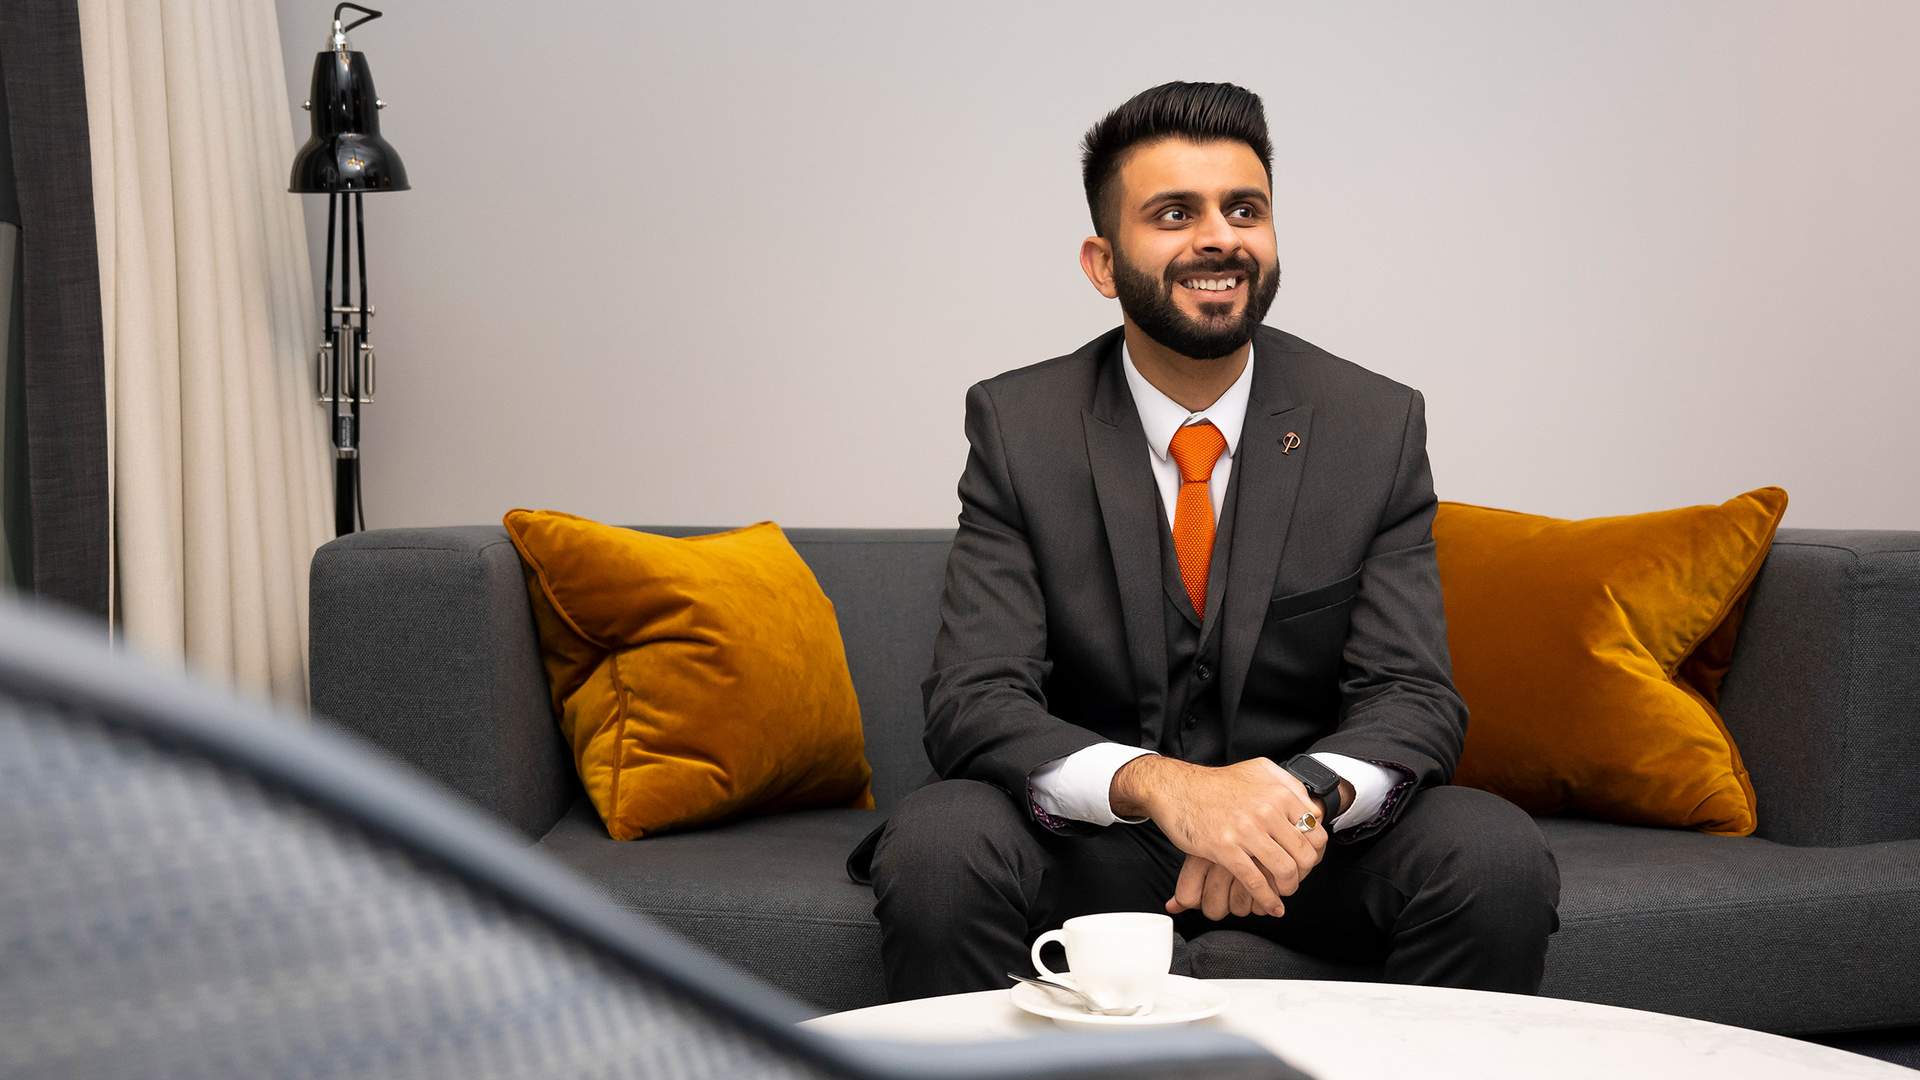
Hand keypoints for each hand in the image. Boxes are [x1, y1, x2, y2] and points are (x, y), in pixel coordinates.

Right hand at [1112, 755, 1328, 916]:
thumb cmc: (1217, 783)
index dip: (1316, 851)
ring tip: (1283, 892)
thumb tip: (1310, 807)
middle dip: (1304, 873)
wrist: (1176, 788)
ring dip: (1288, 888)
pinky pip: (1255, 881)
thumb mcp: (1259, 770)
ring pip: (1284, 870)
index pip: (1315, 831)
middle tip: (1296, 879)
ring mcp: (1245, 830)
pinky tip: (1270, 905)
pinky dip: (1267, 899)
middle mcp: (1266, 810)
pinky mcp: (1225, 848)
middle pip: (1304, 854)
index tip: (1308, 860)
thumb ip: (1288, 784)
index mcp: (1278, 793)